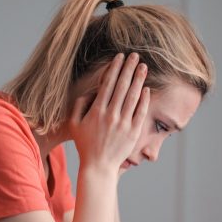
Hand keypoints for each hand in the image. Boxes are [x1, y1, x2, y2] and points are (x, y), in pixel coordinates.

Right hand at [69, 52, 149, 174]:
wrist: (98, 166)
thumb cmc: (85, 145)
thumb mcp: (74, 124)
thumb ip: (79, 105)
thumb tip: (90, 92)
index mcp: (96, 111)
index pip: (107, 84)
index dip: (115, 68)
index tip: (120, 57)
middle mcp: (111, 115)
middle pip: (122, 86)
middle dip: (129, 69)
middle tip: (135, 56)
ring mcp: (123, 124)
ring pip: (133, 97)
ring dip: (139, 80)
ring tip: (143, 67)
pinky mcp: (133, 133)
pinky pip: (140, 112)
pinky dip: (144, 100)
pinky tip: (147, 89)